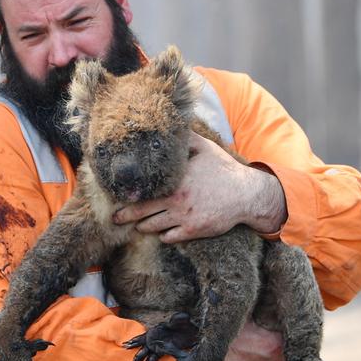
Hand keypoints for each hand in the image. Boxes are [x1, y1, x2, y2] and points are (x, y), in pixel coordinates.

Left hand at [112, 133, 287, 243]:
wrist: (245, 194)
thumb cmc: (223, 170)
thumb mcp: (204, 148)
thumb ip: (185, 138)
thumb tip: (172, 123)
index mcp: (174, 179)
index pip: (143, 188)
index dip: (128, 193)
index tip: (118, 194)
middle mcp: (175, 199)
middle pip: (140, 212)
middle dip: (124, 216)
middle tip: (114, 218)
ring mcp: (183, 217)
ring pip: (151, 227)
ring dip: (143, 226)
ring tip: (137, 225)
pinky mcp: (193, 230)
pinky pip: (168, 238)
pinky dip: (162, 235)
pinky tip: (161, 231)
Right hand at [211, 321, 283, 360]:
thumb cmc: (222, 338)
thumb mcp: (243, 318)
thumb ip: (260, 314)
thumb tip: (268, 307)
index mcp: (275, 343)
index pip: (283, 333)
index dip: (274, 330)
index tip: (265, 328)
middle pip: (280, 350)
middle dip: (271, 346)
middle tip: (257, 341)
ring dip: (265, 360)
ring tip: (249, 354)